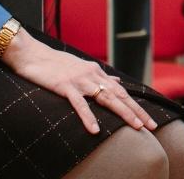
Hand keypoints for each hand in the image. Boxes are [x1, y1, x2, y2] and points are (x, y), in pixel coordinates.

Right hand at [2, 30, 155, 133]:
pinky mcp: (65, 86)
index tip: (149, 119)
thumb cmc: (55, 64)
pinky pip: (79, 104)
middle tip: (151, 126)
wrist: (32, 54)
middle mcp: (93, 75)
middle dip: (137, 111)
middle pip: (120, 96)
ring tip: (136, 127)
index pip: (122, 91)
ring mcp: (80, 81)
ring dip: (123, 113)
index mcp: (97, 72)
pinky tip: (95, 130)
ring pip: (106, 98)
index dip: (136, 105)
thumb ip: (101, 77)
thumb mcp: (83, 68)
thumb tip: (118, 82)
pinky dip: (88, 117)